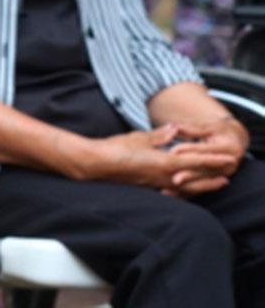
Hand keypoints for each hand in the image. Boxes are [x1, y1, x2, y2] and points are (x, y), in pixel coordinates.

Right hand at [87, 124, 238, 190]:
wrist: (95, 164)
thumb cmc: (114, 149)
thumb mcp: (139, 138)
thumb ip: (159, 136)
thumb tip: (174, 129)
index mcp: (163, 162)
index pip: (194, 161)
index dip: (212, 160)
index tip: (226, 159)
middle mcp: (162, 177)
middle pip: (194, 180)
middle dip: (211, 178)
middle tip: (225, 177)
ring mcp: (154, 185)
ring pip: (184, 188)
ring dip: (199, 187)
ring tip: (210, 185)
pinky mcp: (146, 188)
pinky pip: (171, 192)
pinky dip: (182, 192)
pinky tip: (183, 191)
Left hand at [164, 117, 248, 196]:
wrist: (236, 143)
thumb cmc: (222, 131)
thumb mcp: (210, 127)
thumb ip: (193, 128)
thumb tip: (174, 126)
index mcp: (230, 148)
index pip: (205, 150)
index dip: (189, 150)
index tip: (173, 151)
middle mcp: (230, 165)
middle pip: (204, 170)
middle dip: (189, 175)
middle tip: (174, 178)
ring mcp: (225, 175)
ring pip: (202, 183)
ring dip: (186, 187)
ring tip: (170, 190)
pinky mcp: (217, 182)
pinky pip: (199, 189)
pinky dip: (185, 193)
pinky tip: (171, 195)